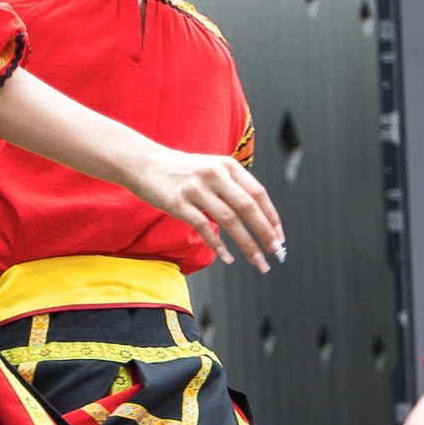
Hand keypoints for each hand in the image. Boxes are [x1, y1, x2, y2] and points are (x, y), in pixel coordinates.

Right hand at [129, 150, 284, 270]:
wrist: (144, 164)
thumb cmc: (181, 171)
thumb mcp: (212, 168)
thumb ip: (233, 186)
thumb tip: (258, 215)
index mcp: (228, 166)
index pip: (258, 194)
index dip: (271, 217)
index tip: (279, 237)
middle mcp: (215, 175)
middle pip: (248, 208)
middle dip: (265, 233)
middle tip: (275, 253)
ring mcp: (196, 189)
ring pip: (229, 220)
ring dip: (247, 244)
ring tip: (256, 261)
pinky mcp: (179, 203)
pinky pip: (203, 227)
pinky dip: (218, 245)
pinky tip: (228, 257)